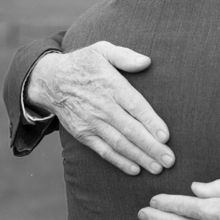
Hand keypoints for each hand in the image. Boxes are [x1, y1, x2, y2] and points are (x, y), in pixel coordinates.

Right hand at [26, 41, 172, 174]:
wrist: (50, 80)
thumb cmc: (83, 63)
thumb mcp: (102, 50)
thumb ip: (125, 56)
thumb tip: (146, 61)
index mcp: (111, 85)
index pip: (135, 106)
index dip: (151, 122)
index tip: (166, 136)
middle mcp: (102, 107)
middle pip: (130, 130)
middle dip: (151, 147)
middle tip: (169, 160)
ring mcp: (92, 123)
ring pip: (119, 143)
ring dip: (139, 157)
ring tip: (158, 168)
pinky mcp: (83, 134)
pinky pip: (103, 150)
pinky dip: (119, 161)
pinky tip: (135, 169)